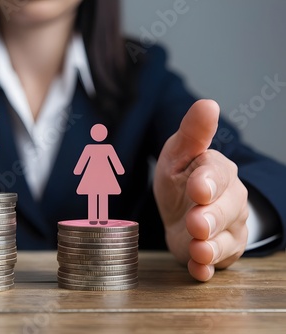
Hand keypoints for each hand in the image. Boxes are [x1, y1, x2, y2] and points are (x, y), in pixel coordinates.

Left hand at [154, 100, 248, 280]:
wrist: (181, 210)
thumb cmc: (180, 177)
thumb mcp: (178, 153)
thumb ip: (192, 134)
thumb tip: (208, 103)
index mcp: (216, 171)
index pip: (217, 175)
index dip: (208, 181)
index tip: (198, 187)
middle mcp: (229, 200)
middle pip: (226, 209)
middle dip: (211, 217)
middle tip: (197, 222)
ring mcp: (227, 228)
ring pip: (225, 239)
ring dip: (210, 247)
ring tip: (198, 250)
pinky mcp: (219, 252)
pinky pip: (217, 263)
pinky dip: (207, 269)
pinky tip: (199, 271)